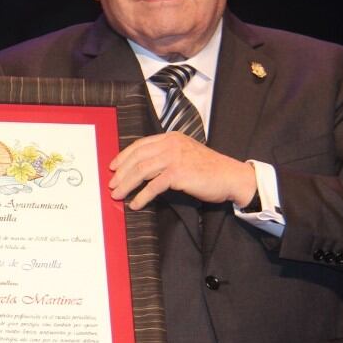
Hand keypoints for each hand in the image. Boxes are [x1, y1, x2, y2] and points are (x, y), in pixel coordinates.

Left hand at [109, 132, 255, 210]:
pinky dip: (141, 196)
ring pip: (140, 171)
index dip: (123, 156)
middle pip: (136, 158)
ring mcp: (174, 158)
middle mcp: (170, 144)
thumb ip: (166, 155)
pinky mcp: (178, 173)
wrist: (230, 176)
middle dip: (120, 173)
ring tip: (117, 195)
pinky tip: (135, 204)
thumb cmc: (209, 169)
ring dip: (126, 185)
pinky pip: (152, 186)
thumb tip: (143, 168)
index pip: (140, 145)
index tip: (113, 167)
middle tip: (111, 185)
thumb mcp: (185, 153)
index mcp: (171, 138)